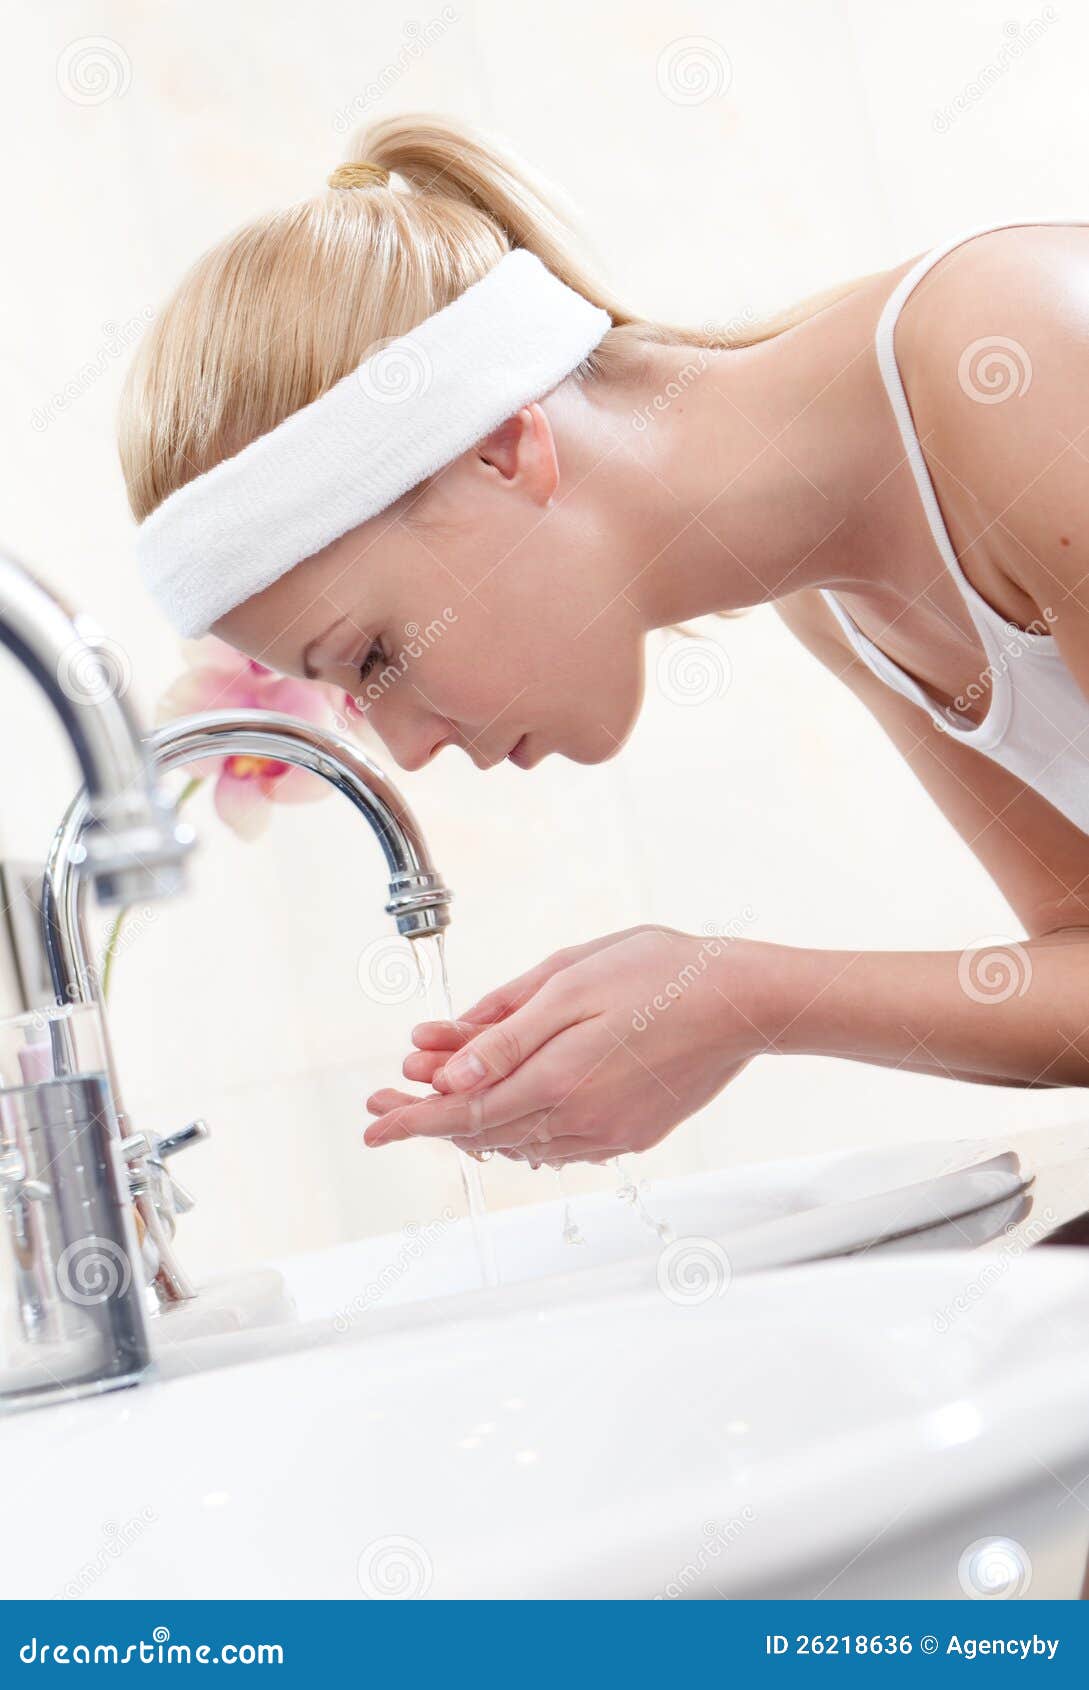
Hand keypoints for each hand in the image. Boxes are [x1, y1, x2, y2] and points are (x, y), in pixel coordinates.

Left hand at [364, 925, 762, 1164]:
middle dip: (429, 1115)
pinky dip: (519, 1128)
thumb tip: (449, 1074)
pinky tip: (507, 1107)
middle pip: (483, 1132)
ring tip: (438, 1092)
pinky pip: (556, 1144)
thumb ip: (506, 1031)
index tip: (372, 1127)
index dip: (410, 1122)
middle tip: (387, 1101)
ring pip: (517, 1141)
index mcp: (557, 1079)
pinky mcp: (630, 1134)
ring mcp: (607, 1134)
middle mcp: (578, 1120)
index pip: (462, 1113)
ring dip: (472, 1120)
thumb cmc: (662, 974)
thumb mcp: (571, 982)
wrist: (743, 1001)